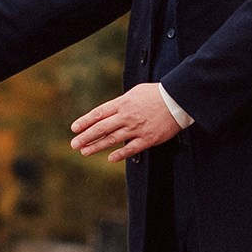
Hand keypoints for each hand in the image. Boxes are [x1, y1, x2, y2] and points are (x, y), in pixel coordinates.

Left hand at [70, 83, 188, 161]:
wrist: (177, 99)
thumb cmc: (156, 94)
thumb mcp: (135, 92)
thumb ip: (121, 103)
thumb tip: (109, 112)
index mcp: (122, 103)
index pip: (99, 113)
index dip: (85, 121)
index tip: (74, 128)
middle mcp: (126, 116)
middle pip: (101, 128)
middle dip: (86, 137)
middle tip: (74, 144)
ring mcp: (137, 128)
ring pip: (112, 139)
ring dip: (97, 146)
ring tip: (85, 151)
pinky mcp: (148, 138)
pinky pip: (131, 148)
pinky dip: (120, 154)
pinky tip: (110, 158)